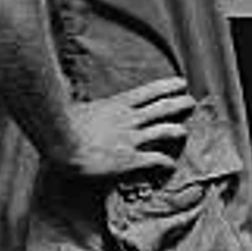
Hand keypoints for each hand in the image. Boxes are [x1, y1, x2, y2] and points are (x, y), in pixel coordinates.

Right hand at [51, 76, 195, 178]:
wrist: (60, 142)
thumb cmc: (63, 126)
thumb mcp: (82, 109)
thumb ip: (94, 108)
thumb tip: (86, 105)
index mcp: (118, 104)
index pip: (151, 90)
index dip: (170, 86)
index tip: (182, 84)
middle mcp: (131, 119)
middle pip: (166, 107)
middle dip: (183, 104)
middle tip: (191, 104)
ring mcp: (132, 138)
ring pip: (168, 130)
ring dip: (180, 132)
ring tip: (184, 133)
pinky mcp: (130, 159)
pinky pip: (157, 159)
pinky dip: (167, 162)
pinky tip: (170, 167)